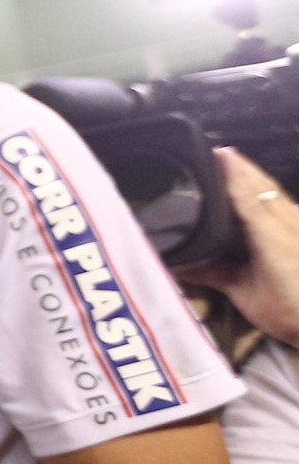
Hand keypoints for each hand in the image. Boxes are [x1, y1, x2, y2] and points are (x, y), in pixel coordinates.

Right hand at [181, 148, 298, 340]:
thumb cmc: (286, 311)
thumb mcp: (245, 295)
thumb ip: (213, 275)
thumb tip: (175, 266)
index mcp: (269, 236)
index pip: (247, 196)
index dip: (232, 173)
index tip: (218, 152)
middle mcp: (287, 225)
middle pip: (265, 188)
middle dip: (245, 169)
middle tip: (222, 153)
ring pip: (278, 194)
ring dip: (258, 178)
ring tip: (239, 167)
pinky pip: (287, 206)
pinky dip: (271, 194)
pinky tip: (265, 195)